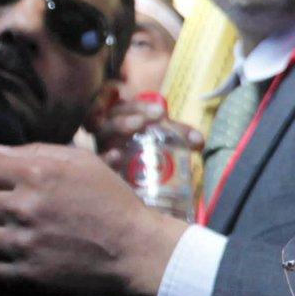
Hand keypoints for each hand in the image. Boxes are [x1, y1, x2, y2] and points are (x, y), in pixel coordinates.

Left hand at [0, 142, 189, 295]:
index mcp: (37, 175)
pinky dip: (0, 263)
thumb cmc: (113, 201)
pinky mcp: (29, 273)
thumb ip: (38, 151)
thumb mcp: (84, 163)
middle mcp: (24, 207)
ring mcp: (25, 243)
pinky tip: (18, 256)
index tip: (6, 183)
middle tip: (13, 210)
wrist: (136, 249)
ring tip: (13, 234)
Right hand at [87, 92, 204, 158]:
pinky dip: (105, 157)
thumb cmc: (140, 157)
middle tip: (157, 115)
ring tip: (137, 124)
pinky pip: (96, 159)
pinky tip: (116, 155)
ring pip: (102, 129)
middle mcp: (105, 131)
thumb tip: (199, 141)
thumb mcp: (159, 142)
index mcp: (119, 120)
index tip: (162, 112)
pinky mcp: (95, 168)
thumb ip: (178, 137)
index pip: (127, 107)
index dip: (142, 107)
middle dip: (136, 111)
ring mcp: (98, 147)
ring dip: (120, 124)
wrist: (121, 188)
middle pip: (115, 114)